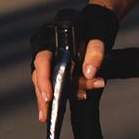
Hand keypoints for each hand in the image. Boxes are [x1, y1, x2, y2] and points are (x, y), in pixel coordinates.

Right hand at [30, 4, 119, 123]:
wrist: (98, 23)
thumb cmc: (95, 26)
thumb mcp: (98, 35)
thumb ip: (96, 52)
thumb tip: (90, 73)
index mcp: (50, 38)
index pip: (42, 60)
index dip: (44, 80)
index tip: (49, 96)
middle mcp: (46, 50)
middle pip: (40, 76)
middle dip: (45, 97)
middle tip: (48, 115)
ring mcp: (50, 60)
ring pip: (48, 83)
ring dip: (58, 97)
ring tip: (60, 113)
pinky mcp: (58, 69)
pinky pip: (58, 84)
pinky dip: (67, 94)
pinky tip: (77, 99)